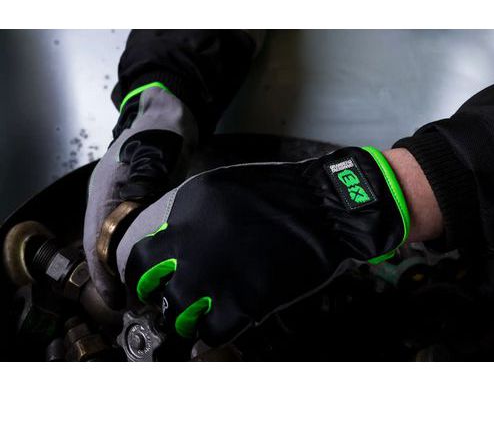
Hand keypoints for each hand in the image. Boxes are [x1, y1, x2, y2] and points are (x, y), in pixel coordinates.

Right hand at [83, 85, 196, 307]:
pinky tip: (152, 266)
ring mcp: (124, 201)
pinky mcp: (142, 202)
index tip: (114, 297)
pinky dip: (140, 252)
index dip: (102, 271)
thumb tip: (136, 215)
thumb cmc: (162, 130)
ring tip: (140, 294)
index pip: (95, 238)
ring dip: (125, 266)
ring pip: (117, 241)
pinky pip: (135, 233)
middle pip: (103, 245)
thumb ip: (146, 180)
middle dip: (113, 275)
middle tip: (129, 303)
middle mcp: (109, 199)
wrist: (171, 115)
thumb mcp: (155, 151)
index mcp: (105, 189)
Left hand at [116, 146, 418, 345]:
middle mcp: (193, 249)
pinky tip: (213, 330)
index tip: (148, 282)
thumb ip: (187, 214)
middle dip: (159, 299)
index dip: (141, 275)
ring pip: (180, 316)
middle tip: (170, 301)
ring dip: (185, 319)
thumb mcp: (219, 187)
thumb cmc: (276, 191)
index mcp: (185, 217)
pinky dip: (208, 336)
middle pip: (155, 291)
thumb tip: (169, 241)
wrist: (324, 207)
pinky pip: (212, 334)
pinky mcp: (246, 303)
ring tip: (196, 317)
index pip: (140, 258)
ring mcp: (218, 278)